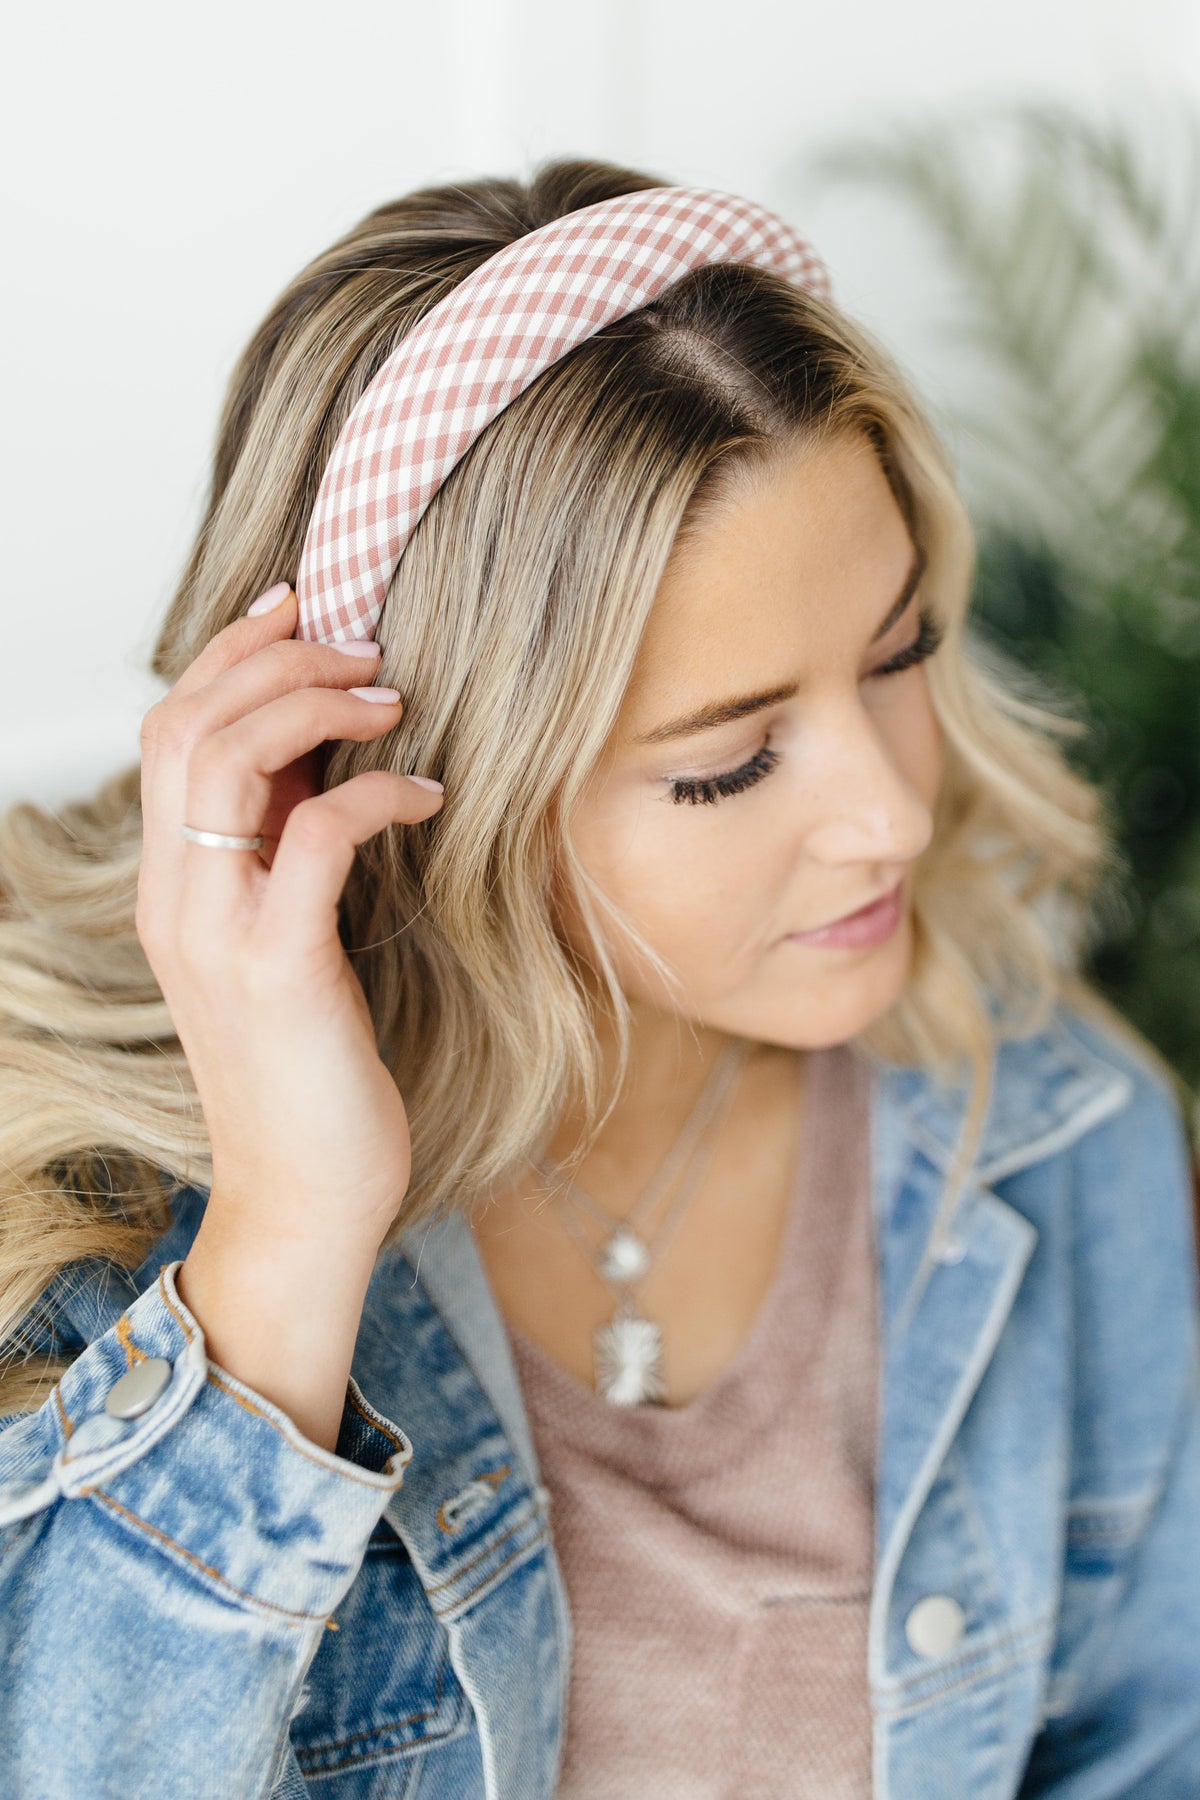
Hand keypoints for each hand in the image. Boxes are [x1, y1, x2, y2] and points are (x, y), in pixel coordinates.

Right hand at [136, 583, 442, 1261]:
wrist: (305, 1197)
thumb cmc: (311, 1072)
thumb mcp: (285, 946)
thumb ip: (282, 858)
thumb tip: (326, 766)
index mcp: (171, 887)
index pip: (167, 730)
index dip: (227, 654)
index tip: (295, 606)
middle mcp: (177, 900)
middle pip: (187, 724)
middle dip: (275, 658)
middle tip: (361, 645)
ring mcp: (219, 932)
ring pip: (228, 759)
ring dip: (315, 705)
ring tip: (390, 699)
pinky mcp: (280, 968)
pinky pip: (320, 835)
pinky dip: (376, 793)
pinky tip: (428, 796)